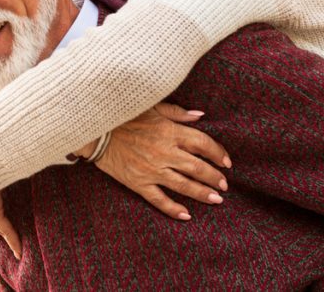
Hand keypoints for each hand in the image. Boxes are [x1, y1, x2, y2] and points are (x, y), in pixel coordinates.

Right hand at [94, 103, 230, 220]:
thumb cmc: (124, 116)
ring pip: (183, 185)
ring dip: (203, 193)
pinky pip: (159, 199)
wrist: (95, 130)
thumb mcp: (152, 107)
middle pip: (197, 167)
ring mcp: (151, 170)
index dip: (218, 153)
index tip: (227, 162)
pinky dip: (173, 209)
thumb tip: (200, 115)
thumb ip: (177, 112)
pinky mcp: (138, 183)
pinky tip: (186, 215)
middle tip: (225, 185)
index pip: (203, 143)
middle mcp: (164, 152)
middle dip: (214, 177)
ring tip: (217, 199)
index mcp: (169, 131)